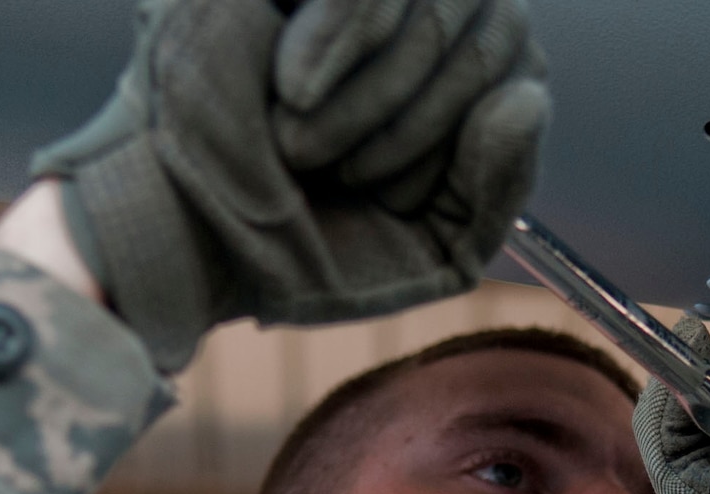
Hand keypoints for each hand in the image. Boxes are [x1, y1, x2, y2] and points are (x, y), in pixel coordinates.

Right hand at [31, 0, 548, 370]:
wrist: (183, 248)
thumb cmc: (294, 252)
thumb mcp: (430, 251)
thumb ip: (500, 187)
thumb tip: (526, 96)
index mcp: (444, 84)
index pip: (522, 66)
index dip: (477, 137)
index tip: (395, 195)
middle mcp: (406, 23)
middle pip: (500, 21)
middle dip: (426, 121)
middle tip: (343, 175)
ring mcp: (354, 3)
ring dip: (377, 96)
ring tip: (301, 145)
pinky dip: (341, 36)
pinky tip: (292, 94)